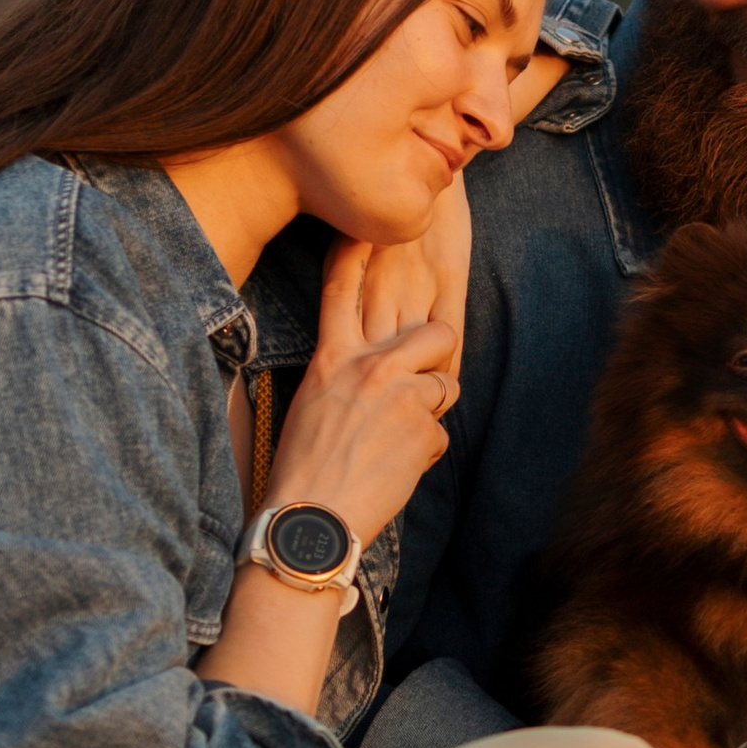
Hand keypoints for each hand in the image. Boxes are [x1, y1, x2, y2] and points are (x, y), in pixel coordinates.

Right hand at [265, 228, 460, 548]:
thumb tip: (377, 374)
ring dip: (430, 413)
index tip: (373, 226)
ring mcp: (401, 396)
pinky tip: (393, 470)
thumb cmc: (301, 467)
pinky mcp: (423, 430)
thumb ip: (346, 376)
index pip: (343, 290)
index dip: (360, 252)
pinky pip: (439, 434)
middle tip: (427, 376)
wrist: (309, 521)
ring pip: (445, 387)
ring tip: (395, 443)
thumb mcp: (312, 404)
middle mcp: (369, 367)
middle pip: (435, 334)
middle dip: (441, 352)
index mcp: (332, 358)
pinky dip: (423, 453)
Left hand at [338, 173, 471, 390]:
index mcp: (354, 272)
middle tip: (374, 417)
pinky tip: (447, 381)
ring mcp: (415, 280)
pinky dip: (446, 359)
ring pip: (410, 348)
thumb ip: (343, 270)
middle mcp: (379, 282)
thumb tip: (328, 307)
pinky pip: (449, 330)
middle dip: (376, 386)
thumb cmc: (389, 193)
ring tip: (414, 410)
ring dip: (414, 381)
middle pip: (374, 349)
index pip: (343, 329)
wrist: (432, 152)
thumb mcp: (351, 233)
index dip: (346, 367)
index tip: (342, 396)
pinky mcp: (450, 276)